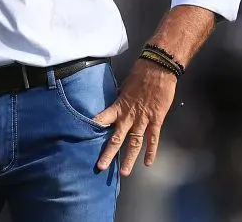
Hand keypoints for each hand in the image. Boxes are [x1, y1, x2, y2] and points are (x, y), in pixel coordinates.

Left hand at [93, 60, 176, 175]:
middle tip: (100, 167)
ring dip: (129, 158)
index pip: (102, 119)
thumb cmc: (140, 74)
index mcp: (118, 106)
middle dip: (108, 153)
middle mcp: (128, 116)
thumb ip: (119, 99)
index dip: (94, 128)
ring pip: (134, 143)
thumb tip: (114, 103)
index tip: (83, 137)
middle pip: (116, 138)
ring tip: (124, 172)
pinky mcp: (156, 120)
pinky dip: (151, 151)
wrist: (158, 69)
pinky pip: (153, 138)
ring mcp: (143, 119)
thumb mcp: (124, 86)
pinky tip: (148, 163)